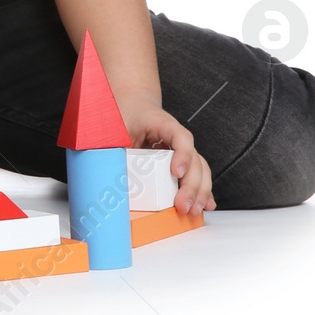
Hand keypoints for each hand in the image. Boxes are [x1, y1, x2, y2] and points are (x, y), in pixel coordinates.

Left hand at [116, 92, 215, 216]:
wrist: (134, 105)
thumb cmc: (126, 113)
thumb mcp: (117, 126)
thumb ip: (115, 144)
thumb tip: (108, 173)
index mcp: (163, 123)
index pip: (181, 137)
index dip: (182, 155)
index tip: (176, 172)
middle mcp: (177, 137)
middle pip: (194, 159)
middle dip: (191, 185)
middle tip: (183, 204)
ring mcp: (182, 149)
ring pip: (200, 169)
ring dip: (200, 192)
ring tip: (194, 210)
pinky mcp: (181, 160)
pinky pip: (196, 174)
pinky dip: (202, 191)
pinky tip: (205, 205)